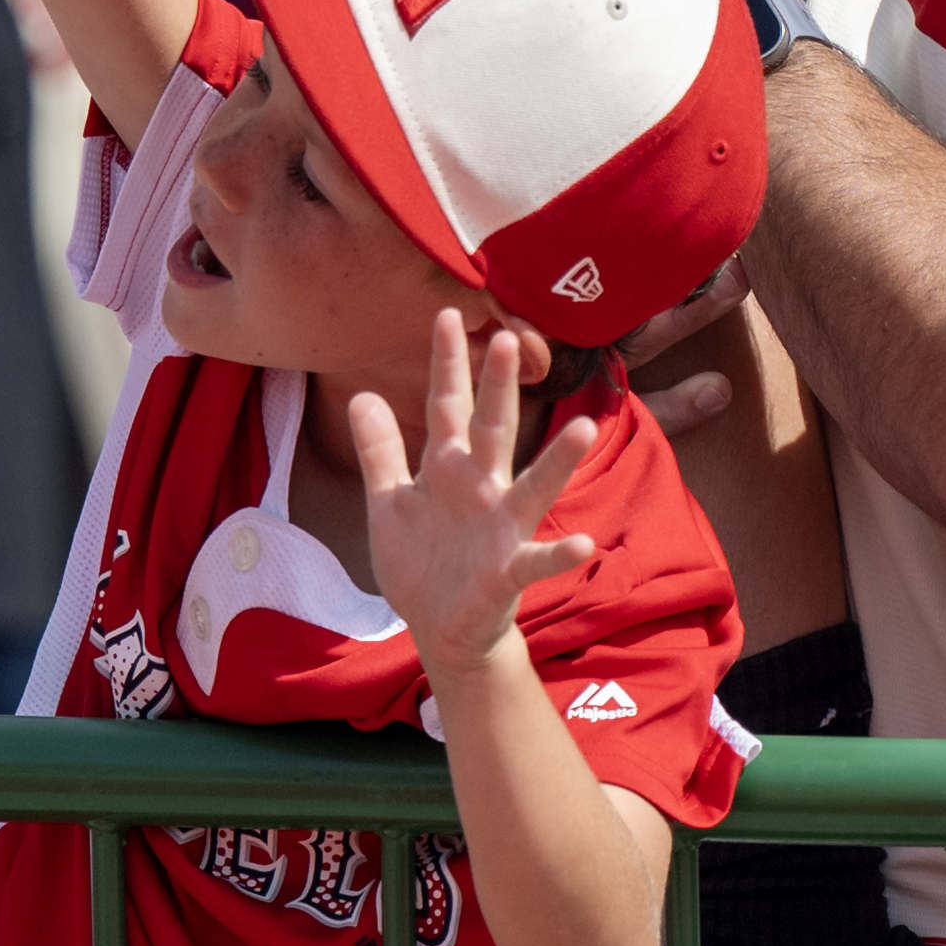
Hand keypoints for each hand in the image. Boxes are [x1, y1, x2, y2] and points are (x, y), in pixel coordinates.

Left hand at [342, 311, 609, 673]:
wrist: (441, 631)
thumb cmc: (422, 563)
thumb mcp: (389, 504)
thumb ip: (380, 452)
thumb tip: (362, 395)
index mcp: (448, 470)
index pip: (446, 407)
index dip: (447, 364)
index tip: (447, 315)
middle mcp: (481, 489)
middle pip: (492, 430)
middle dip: (499, 388)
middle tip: (508, 338)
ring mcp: (500, 529)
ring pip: (533, 486)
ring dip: (558, 460)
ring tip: (582, 426)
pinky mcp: (507, 572)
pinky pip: (536, 560)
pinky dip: (560, 553)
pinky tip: (583, 543)